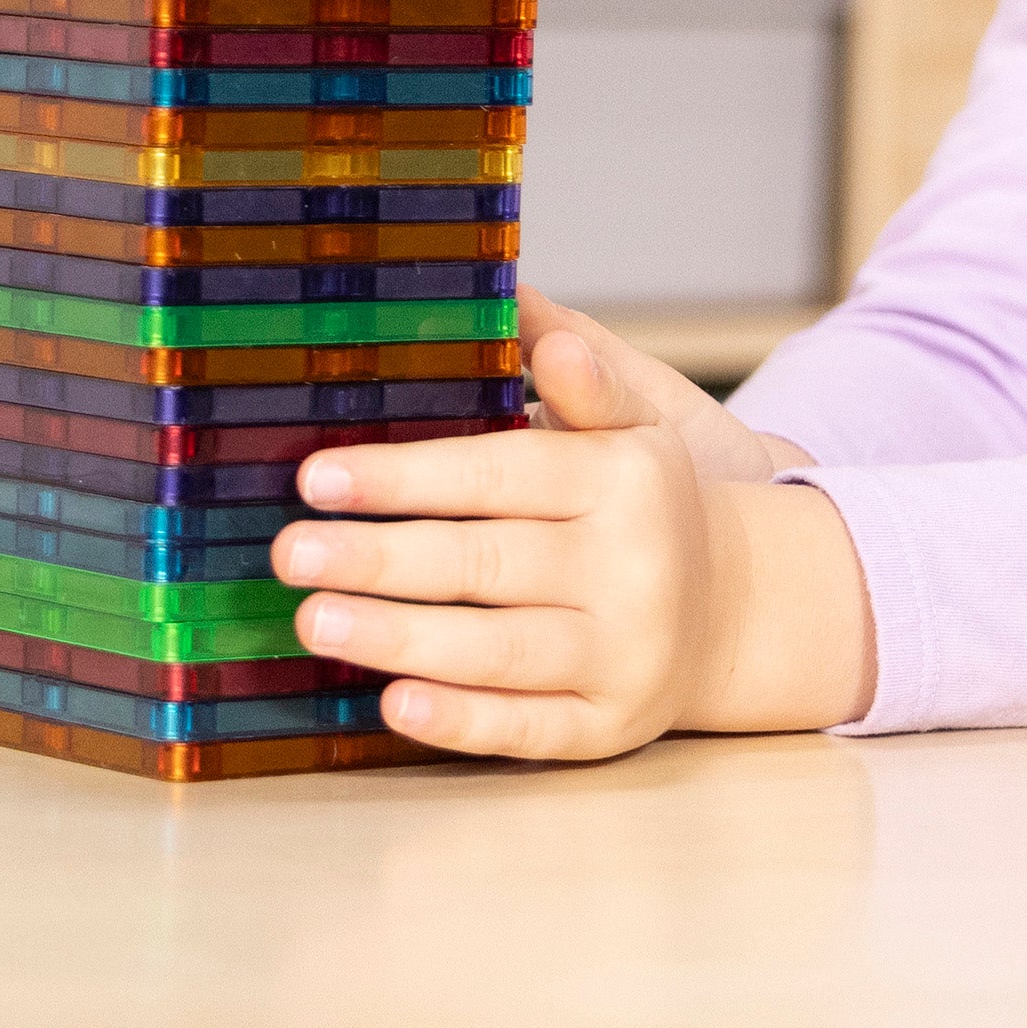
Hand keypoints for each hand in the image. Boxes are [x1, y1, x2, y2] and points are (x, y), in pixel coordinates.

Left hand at [271, 293, 874, 757]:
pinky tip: (393, 705)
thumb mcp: (631, 422)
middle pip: (486, 565)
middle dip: (380, 559)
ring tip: (313, 619)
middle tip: (290, 551)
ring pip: (497, 652)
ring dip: (399, 639)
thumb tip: (516, 296)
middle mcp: (630, 570)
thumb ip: (576, 372)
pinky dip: (461, 720)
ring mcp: (623, 657)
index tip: (317, 478)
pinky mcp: (610, 728)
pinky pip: (529, 731)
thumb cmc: (643, 501)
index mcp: (623, 480)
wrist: (736, 607)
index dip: (404, 477)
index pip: (499, 474)